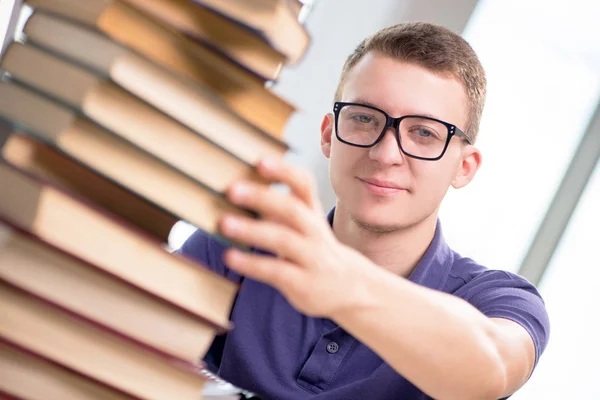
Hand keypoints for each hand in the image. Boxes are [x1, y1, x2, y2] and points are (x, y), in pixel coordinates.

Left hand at [218, 158, 373, 317]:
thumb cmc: (315, 250)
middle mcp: (314, 231)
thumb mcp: (304, 225)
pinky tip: (230, 257)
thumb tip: (241, 187)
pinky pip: (276, 271)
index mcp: (311, 212)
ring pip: (283, 239)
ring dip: (252, 230)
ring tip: (224, 223)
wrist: (351, 289)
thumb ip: (279, 207)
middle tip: (232, 189)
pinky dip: (252, 263)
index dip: (284, 171)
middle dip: (262, 198)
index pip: (304, 184)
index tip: (260, 161)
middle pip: (292, 209)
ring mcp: (311, 257)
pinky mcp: (302, 282)